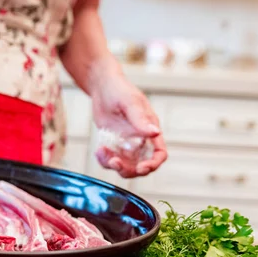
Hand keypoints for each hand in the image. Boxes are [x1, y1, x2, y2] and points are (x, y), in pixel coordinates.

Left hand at [90, 56, 167, 177]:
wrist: (102, 87)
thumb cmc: (119, 90)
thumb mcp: (130, 103)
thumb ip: (141, 119)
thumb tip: (155, 133)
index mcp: (150, 130)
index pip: (159, 153)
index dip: (153, 164)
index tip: (141, 168)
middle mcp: (141, 140)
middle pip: (141, 165)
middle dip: (129, 169)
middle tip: (114, 162)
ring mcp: (127, 144)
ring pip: (125, 166)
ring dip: (114, 165)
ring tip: (102, 152)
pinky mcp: (113, 145)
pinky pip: (111, 160)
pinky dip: (104, 160)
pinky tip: (99, 150)